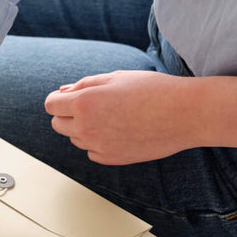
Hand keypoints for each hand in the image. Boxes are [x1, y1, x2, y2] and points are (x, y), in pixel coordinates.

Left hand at [44, 70, 199, 164]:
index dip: (59, 98)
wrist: (185, 113)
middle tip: (92, 104)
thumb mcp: (115, 77)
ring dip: (83, 128)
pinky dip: (98, 142)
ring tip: (112, 116)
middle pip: (57, 124)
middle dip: (67, 114)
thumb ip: (84, 85)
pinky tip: (119, 130)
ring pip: (75, 138)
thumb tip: (63, 92)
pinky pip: (92, 151)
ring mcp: (98, 146)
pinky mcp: (111, 159)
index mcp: (84, 103)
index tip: (69, 96)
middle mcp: (86, 127)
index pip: (51, 104)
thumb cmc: (153, 90)